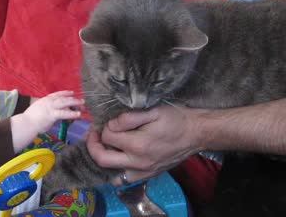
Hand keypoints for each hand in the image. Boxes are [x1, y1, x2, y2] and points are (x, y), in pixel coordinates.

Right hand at [23, 90, 82, 132]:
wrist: (26, 123)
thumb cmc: (29, 119)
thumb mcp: (38, 110)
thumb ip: (45, 109)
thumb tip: (50, 113)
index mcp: (45, 100)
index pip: (57, 94)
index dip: (65, 93)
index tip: (71, 92)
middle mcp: (48, 101)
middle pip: (63, 98)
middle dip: (73, 98)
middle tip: (81, 100)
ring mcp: (51, 107)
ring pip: (65, 103)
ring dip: (75, 103)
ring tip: (82, 104)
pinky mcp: (52, 114)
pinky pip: (64, 113)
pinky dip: (72, 114)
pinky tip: (78, 114)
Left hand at [86, 105, 203, 181]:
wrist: (197, 133)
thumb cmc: (176, 118)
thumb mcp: (152, 111)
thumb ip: (128, 118)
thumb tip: (110, 125)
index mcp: (138, 145)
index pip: (107, 137)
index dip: (103, 127)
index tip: (106, 120)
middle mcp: (138, 162)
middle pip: (102, 158)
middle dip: (93, 144)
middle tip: (94, 132)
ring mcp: (143, 171)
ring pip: (111, 170)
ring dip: (103, 157)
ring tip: (105, 144)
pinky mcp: (148, 174)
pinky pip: (124, 178)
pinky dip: (115, 169)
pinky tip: (117, 157)